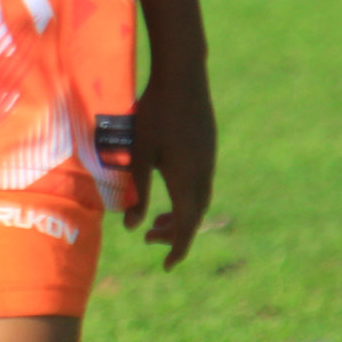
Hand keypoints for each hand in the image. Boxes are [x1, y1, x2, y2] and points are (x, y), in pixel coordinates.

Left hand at [123, 74, 215, 268]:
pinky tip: (168, 189)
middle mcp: (203, 175)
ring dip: (180, 214)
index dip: (177, 248)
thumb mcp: (138, 154)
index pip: (186, 226)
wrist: (183, 76)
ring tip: (155, 220)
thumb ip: (136, 190)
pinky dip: (185, 197)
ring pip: (198, 200)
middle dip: (174, 233)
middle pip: (193, 216)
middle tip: (150, 240)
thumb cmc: (153, 113)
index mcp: (186, 180)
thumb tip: (132, 227)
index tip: (167, 265)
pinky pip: (200, 183)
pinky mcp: (208, 148)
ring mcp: (208, 160)